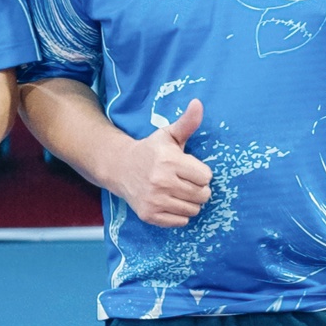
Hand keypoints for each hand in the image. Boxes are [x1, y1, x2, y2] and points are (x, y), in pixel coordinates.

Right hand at [116, 98, 212, 227]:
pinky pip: (180, 221)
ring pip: (193, 210)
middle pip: (202, 195)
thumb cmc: (151, 150)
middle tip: (186, 181)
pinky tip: (170, 201)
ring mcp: (154, 200)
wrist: (120, 167)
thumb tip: (198, 104)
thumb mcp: (168, 135)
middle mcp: (161, 182)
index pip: (206, 176)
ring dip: (190, 202)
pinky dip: (179, 214)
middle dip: (199, 188)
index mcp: (169, 161)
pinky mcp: (149, 215)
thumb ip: (187, 123)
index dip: (201, 172)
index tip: (190, 168)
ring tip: (178, 191)